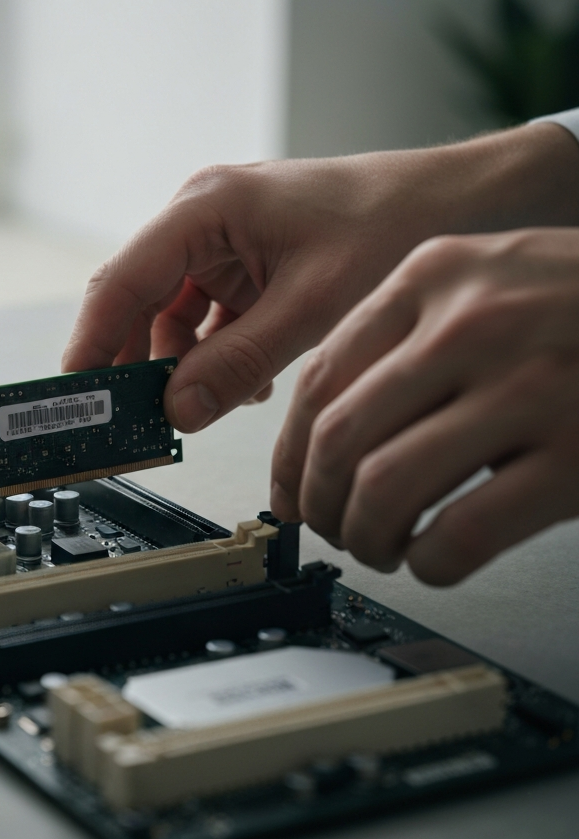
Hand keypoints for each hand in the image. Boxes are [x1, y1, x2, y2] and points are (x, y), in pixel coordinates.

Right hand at [63, 123, 578, 433]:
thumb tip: (179, 409)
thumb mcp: (313, 305)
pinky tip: (247, 380)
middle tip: (136, 418)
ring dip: (185, 363)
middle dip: (138, 361)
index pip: (123, 280)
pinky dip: (216, 353)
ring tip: (212, 400)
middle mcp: (200, 218)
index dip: (93, 341)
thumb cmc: (387, 224)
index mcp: (205, 207)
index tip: (77, 394)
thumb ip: (240, 360)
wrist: (444, 202)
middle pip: (138, 299)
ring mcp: (217, 240)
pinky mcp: (238, 263)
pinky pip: (206, 317)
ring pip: (170, 315)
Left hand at [271, 228, 578, 584]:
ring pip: (386, 486)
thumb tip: (317, 435)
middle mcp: (473, 323)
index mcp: (434, 276)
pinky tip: (433, 559)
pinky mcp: (578, 455)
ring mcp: (529, 386)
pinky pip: (461, 531)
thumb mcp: (483, 280)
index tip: (289, 491)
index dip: (289, 452)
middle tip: (330, 528)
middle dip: (319, 502)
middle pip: (340, 437)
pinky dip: (429, 562)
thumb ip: (403, 335)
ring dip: (364, 537)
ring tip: (376, 547)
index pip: (321, 378)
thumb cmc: (576, 304)